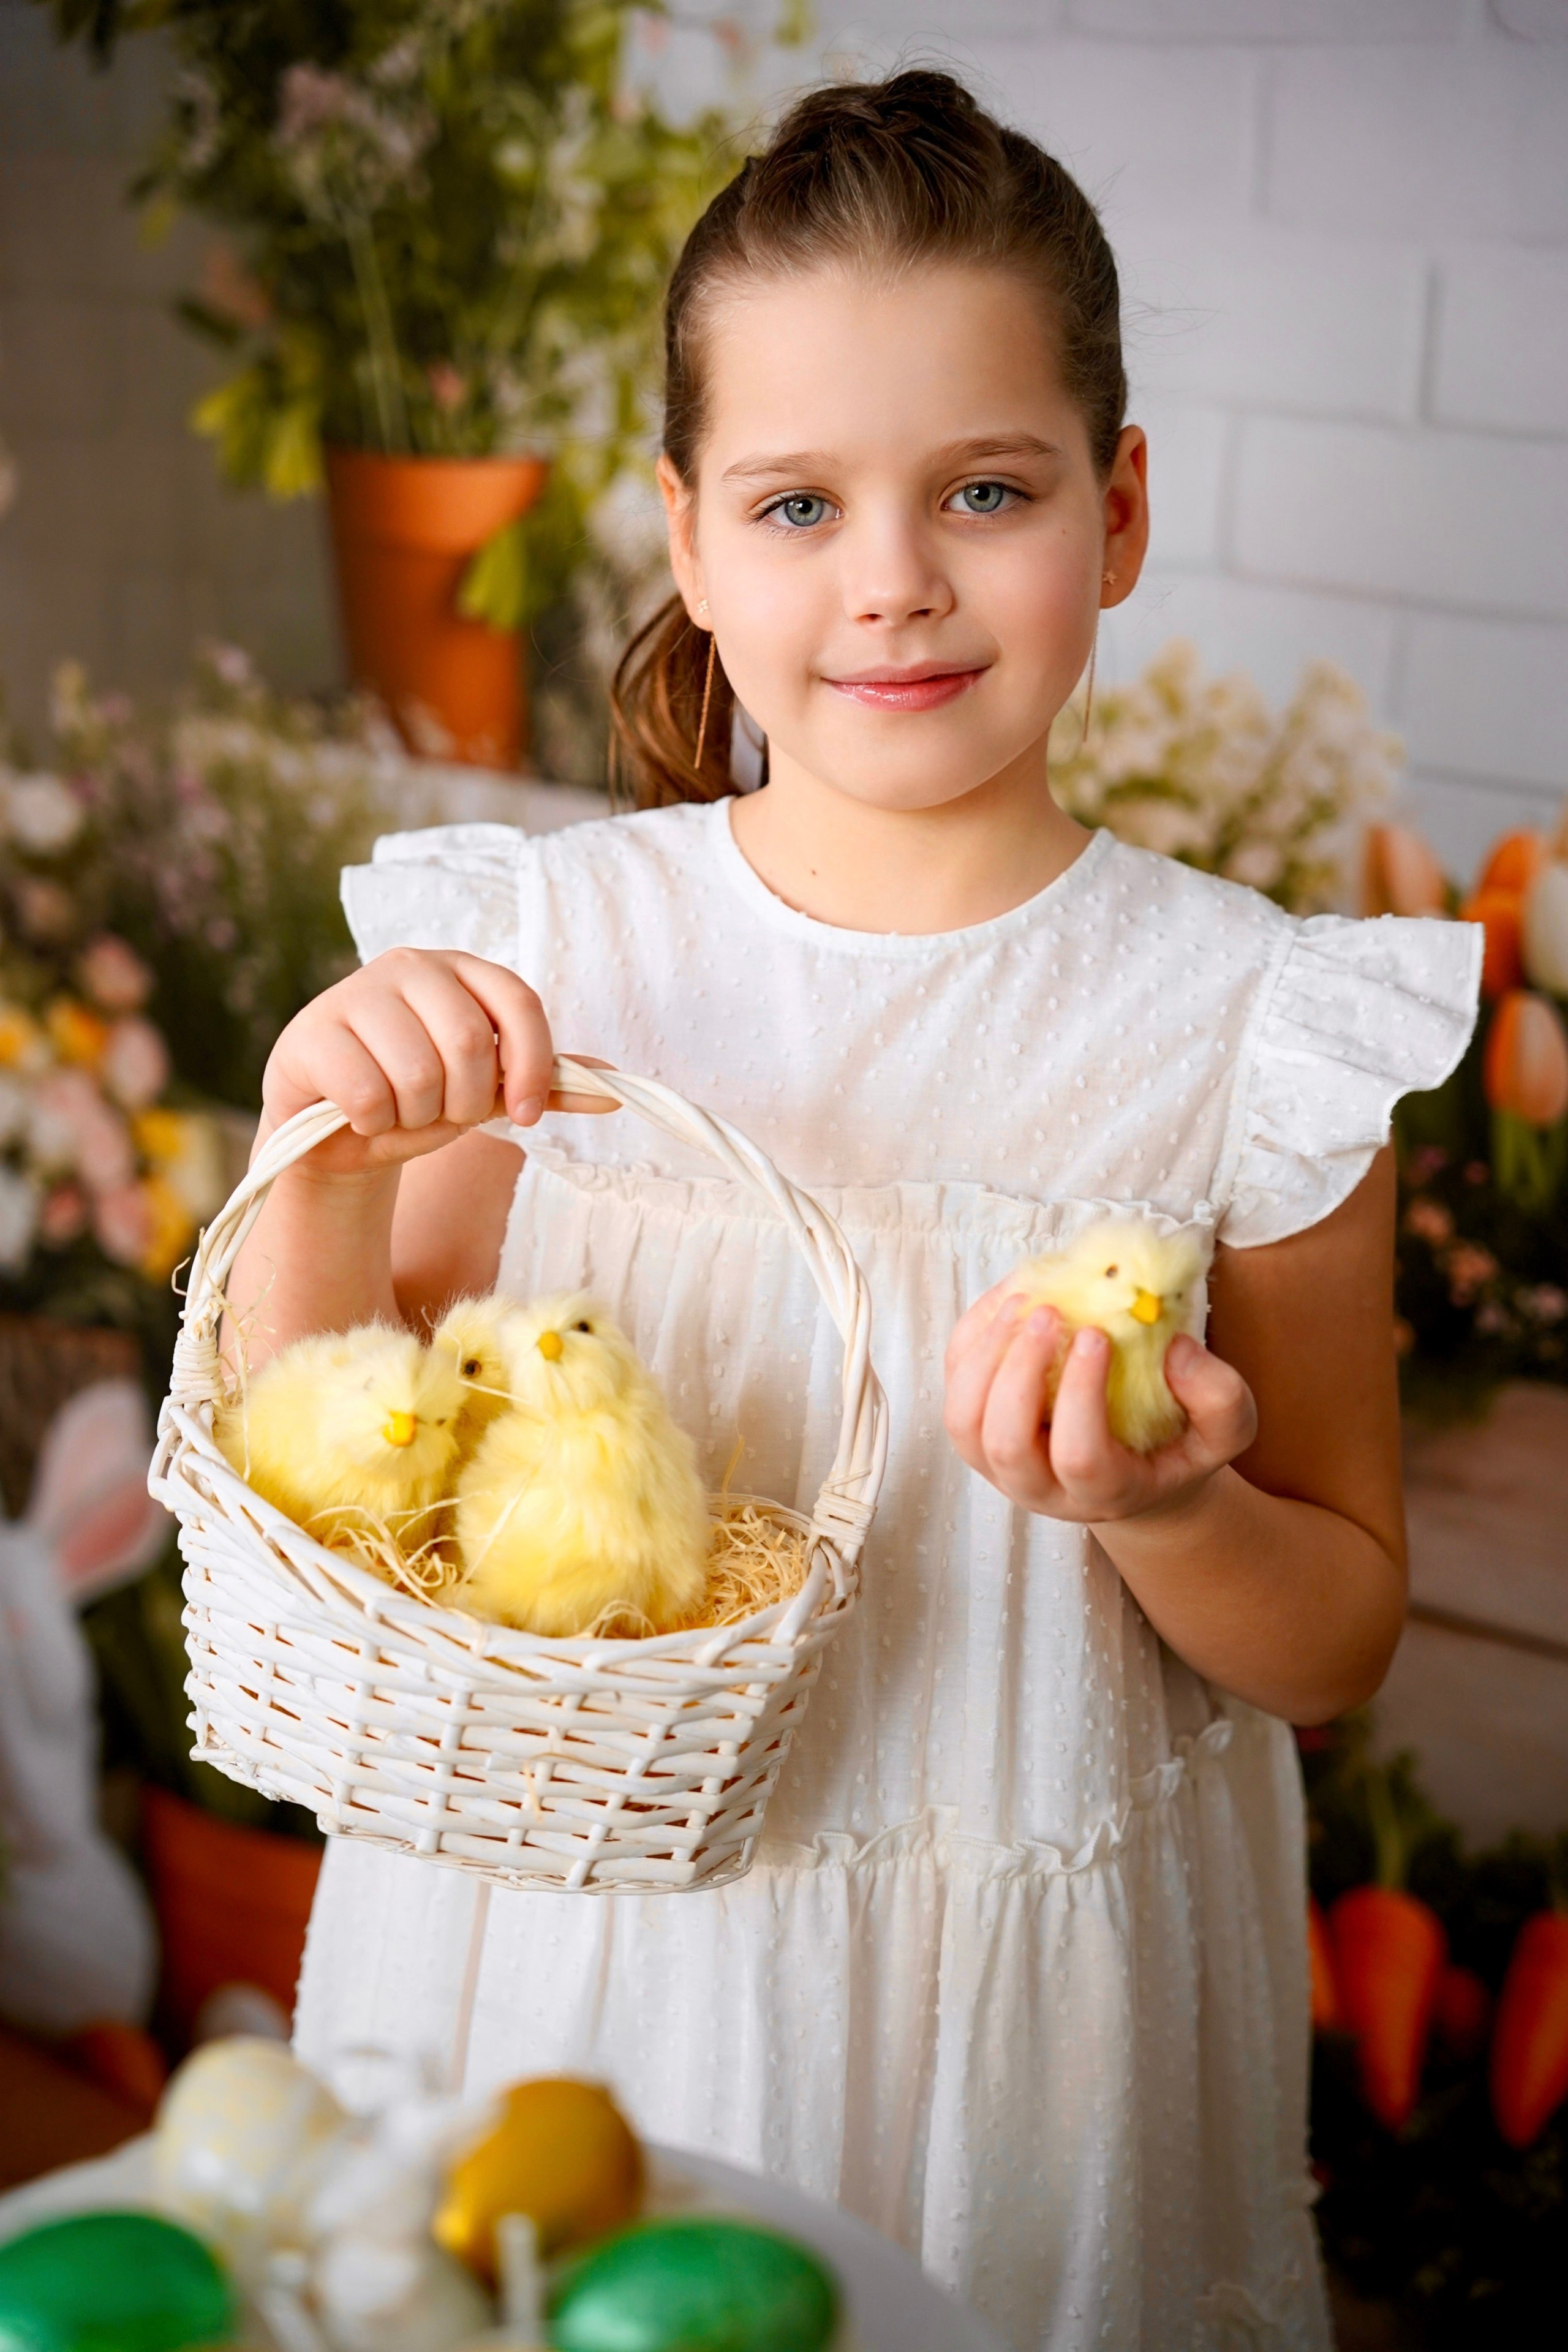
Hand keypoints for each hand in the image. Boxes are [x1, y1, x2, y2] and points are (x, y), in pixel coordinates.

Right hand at [261, 947, 613, 1176]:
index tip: (527, 1116)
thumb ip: (542, 1085)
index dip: (533, 1064)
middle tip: (442, 1112)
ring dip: (417, 1117)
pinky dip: (374, 1123)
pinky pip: (369, 1094)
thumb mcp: (485, 1092)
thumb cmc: (418, 1100)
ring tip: (398, 1111)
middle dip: (465, 1101)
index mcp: (461, 970)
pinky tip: (360, 1115)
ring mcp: (355, 992)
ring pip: (419, 1074)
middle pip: (470, 1043)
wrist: (333, 1132)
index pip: (519, 1002)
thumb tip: (613, 1089)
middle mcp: (409, 966)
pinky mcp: (312, 1032)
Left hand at [943, 1283, 1257, 1524]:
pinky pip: (953, 1383)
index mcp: (1104, 1491)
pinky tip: (1008, 1297)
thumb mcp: (1223, 1430)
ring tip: (1023, 1302)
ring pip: (963, 1419)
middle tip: (1051, 1312)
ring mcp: (996, 1464)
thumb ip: (1218, 1398)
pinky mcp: (973, 1429)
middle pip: (1004, 1442)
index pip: (1079, 1456)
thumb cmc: (1175, 1446)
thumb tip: (1176, 1349)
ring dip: (985, 1354)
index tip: (1099, 1336)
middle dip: (1020, 1371)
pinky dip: (971, 1336)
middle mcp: (1038, 1488)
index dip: (1082, 1395)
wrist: (1132, 1471)